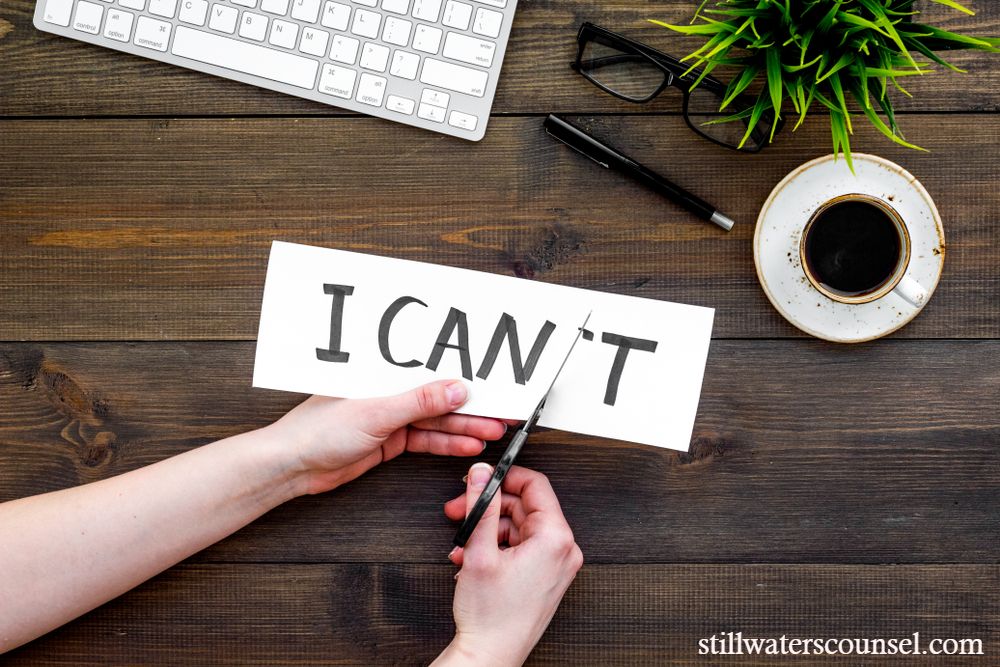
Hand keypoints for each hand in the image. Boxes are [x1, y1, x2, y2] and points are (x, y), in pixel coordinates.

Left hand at [270, 380, 506, 494]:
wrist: (293, 466)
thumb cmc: (318, 429)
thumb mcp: (375, 413)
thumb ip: (419, 402)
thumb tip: (455, 390)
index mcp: (383, 372)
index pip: (430, 370)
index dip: (463, 378)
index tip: (492, 384)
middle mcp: (388, 391)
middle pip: (438, 397)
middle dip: (471, 407)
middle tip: (502, 414)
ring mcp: (390, 417)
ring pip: (435, 421)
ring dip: (464, 427)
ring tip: (492, 433)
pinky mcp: (389, 441)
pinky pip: (425, 440)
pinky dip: (447, 443)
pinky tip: (468, 445)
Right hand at [434, 464, 582, 666]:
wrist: (491, 656)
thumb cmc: (490, 615)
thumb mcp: (479, 550)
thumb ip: (480, 505)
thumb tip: (480, 473)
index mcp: (556, 539)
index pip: (536, 485)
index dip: (505, 476)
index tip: (483, 477)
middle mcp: (563, 550)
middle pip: (525, 507)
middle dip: (488, 507)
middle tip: (459, 510)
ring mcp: (556, 565)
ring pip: (519, 527)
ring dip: (487, 530)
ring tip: (462, 545)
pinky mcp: (546, 577)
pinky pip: (522, 547)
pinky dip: (497, 547)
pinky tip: (472, 558)